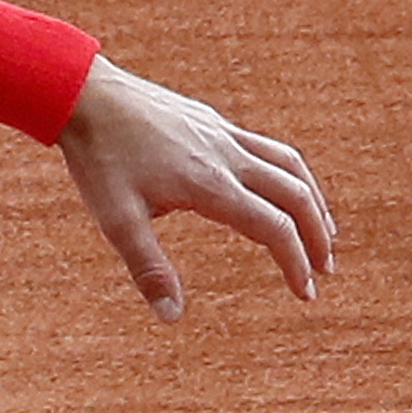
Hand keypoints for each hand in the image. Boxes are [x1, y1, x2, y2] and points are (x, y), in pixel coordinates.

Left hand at [58, 62, 334, 319]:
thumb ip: (148, 269)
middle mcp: (228, 155)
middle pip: (295, 195)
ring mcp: (224, 133)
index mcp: (211, 184)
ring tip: (322, 231)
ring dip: (312, 200)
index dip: (295, 263)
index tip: (304, 294)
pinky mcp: (213, 121)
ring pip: (289, 165)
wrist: (86, 95)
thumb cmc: (98, 159)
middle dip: (317, 235)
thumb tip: (172, 318)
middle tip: (325, 270)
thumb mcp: (117, 220)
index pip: (273, 228)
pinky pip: (267, 148)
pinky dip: (288, 173)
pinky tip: (277, 188)